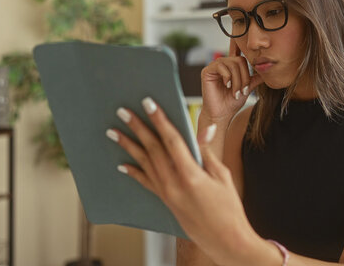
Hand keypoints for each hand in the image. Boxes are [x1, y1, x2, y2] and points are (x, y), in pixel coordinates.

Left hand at [107, 98, 264, 265]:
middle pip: (152, 149)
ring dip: (128, 146)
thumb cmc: (229, 208)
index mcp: (191, 174)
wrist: (225, 239)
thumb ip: (207, 152)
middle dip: (137, 127)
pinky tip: (122, 164)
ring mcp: (167, 194)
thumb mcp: (222, 175)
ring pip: (144, 164)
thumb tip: (203, 130)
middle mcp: (174, 184)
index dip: (159, 119)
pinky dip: (133, 172)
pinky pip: (145, 183)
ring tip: (114, 132)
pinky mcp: (166, 202)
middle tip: (123, 112)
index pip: (171, 139)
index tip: (148, 103)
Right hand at [200, 39, 262, 123]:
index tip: (247, 88)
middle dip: (244, 78)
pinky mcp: (207, 70)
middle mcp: (223, 63)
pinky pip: (220, 66)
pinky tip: (226, 86)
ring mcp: (214, 66)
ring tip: (235, 92)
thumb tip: (267, 70)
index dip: (248, 72)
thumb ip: (255, 79)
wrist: (221, 114)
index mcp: (232, 66)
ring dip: (237, 80)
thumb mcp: (247, 88)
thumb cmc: (232, 102)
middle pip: (240, 60)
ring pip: (232, 64)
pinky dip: (227, 77)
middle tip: (242, 91)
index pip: (244, 59)